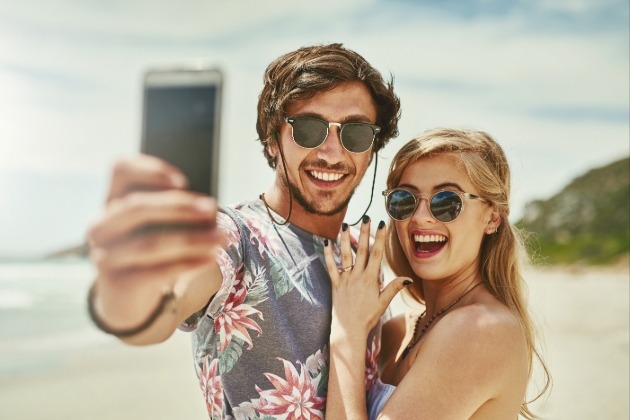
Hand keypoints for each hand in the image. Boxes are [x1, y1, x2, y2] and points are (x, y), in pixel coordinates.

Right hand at [87, 155, 223, 329]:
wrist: (126, 299)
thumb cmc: (148, 253)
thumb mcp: (155, 229)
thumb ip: (173, 214)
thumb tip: (209, 210)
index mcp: (111, 201)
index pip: (120, 170)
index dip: (150, 170)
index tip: (183, 181)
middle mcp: (101, 226)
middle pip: (137, 207)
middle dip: (179, 206)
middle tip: (211, 208)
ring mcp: (104, 256)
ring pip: (150, 242)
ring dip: (191, 238)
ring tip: (221, 238)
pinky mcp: (116, 283)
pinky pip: (155, 271)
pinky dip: (187, 264)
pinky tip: (209, 258)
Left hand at [324, 219, 409, 337]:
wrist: (349, 330)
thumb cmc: (368, 317)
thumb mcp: (383, 303)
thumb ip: (393, 288)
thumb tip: (407, 278)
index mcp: (371, 279)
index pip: (377, 254)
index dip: (380, 238)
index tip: (382, 224)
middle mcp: (358, 276)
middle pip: (361, 250)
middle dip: (364, 232)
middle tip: (366, 216)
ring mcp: (345, 279)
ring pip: (345, 255)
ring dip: (344, 238)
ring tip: (345, 223)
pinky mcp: (335, 284)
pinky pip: (330, 267)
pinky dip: (327, 254)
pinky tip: (326, 242)